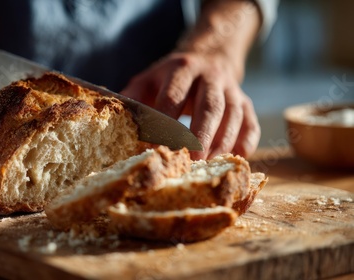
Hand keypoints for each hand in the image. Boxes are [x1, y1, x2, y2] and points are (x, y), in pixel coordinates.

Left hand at [121, 51, 259, 159]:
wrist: (209, 59)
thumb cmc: (170, 78)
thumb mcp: (148, 80)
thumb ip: (132, 100)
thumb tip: (111, 127)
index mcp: (181, 68)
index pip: (173, 96)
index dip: (165, 123)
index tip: (156, 148)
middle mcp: (210, 76)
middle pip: (209, 106)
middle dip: (199, 135)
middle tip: (190, 160)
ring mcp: (232, 89)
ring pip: (234, 116)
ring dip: (222, 143)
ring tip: (207, 166)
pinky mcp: (247, 103)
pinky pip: (251, 125)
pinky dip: (245, 144)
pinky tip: (233, 160)